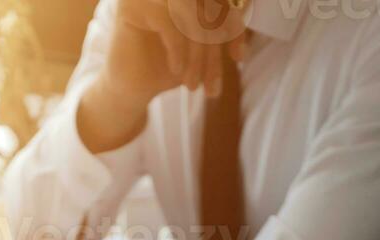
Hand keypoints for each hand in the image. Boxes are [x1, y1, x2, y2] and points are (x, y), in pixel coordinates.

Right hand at [79, 0, 249, 152]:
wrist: (131, 90)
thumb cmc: (167, 68)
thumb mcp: (202, 49)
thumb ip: (220, 31)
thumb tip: (248, 33)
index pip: (219, 1)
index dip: (233, 27)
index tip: (238, 58)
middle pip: (207, 6)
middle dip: (214, 49)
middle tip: (212, 85)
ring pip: (190, 14)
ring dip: (197, 55)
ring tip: (193, 85)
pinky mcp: (132, 6)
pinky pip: (169, 21)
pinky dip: (179, 51)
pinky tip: (177, 71)